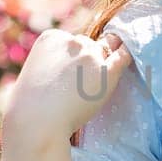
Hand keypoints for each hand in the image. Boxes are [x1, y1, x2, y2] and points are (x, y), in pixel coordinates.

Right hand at [2, 28, 133, 149]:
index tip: (65, 75)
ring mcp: (91, 55)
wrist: (36, 123)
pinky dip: (126, 56)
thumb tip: (78, 62)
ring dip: (101, 66)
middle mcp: (73, 41)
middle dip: (86, 61)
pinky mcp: (106, 72)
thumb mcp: (36, 70)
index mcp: (51, 37)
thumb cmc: (31, 105)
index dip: (71, 58)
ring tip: (89, 89)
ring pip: (104, 54)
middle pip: (88, 46)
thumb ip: (55, 60)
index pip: (70, 41)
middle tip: (77, 87)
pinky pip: (123, 57)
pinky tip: (130, 57)